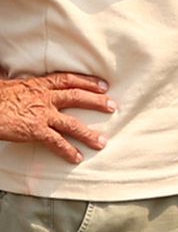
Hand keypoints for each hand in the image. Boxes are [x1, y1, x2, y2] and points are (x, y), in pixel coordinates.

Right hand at [0, 72, 115, 164]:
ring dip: (88, 134)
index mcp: (38, 85)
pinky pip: (56, 142)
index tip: (102, 85)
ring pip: (72, 124)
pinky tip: (77, 158)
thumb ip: (16, 81)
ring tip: (102, 142)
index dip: (87, 81)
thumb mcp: (7, 83)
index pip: (68, 79)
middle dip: (97, 102)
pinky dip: (67, 151)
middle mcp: (45, 98)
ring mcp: (42, 114)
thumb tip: (8, 73)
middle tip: (113, 106)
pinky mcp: (36, 130)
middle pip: (77, 97)